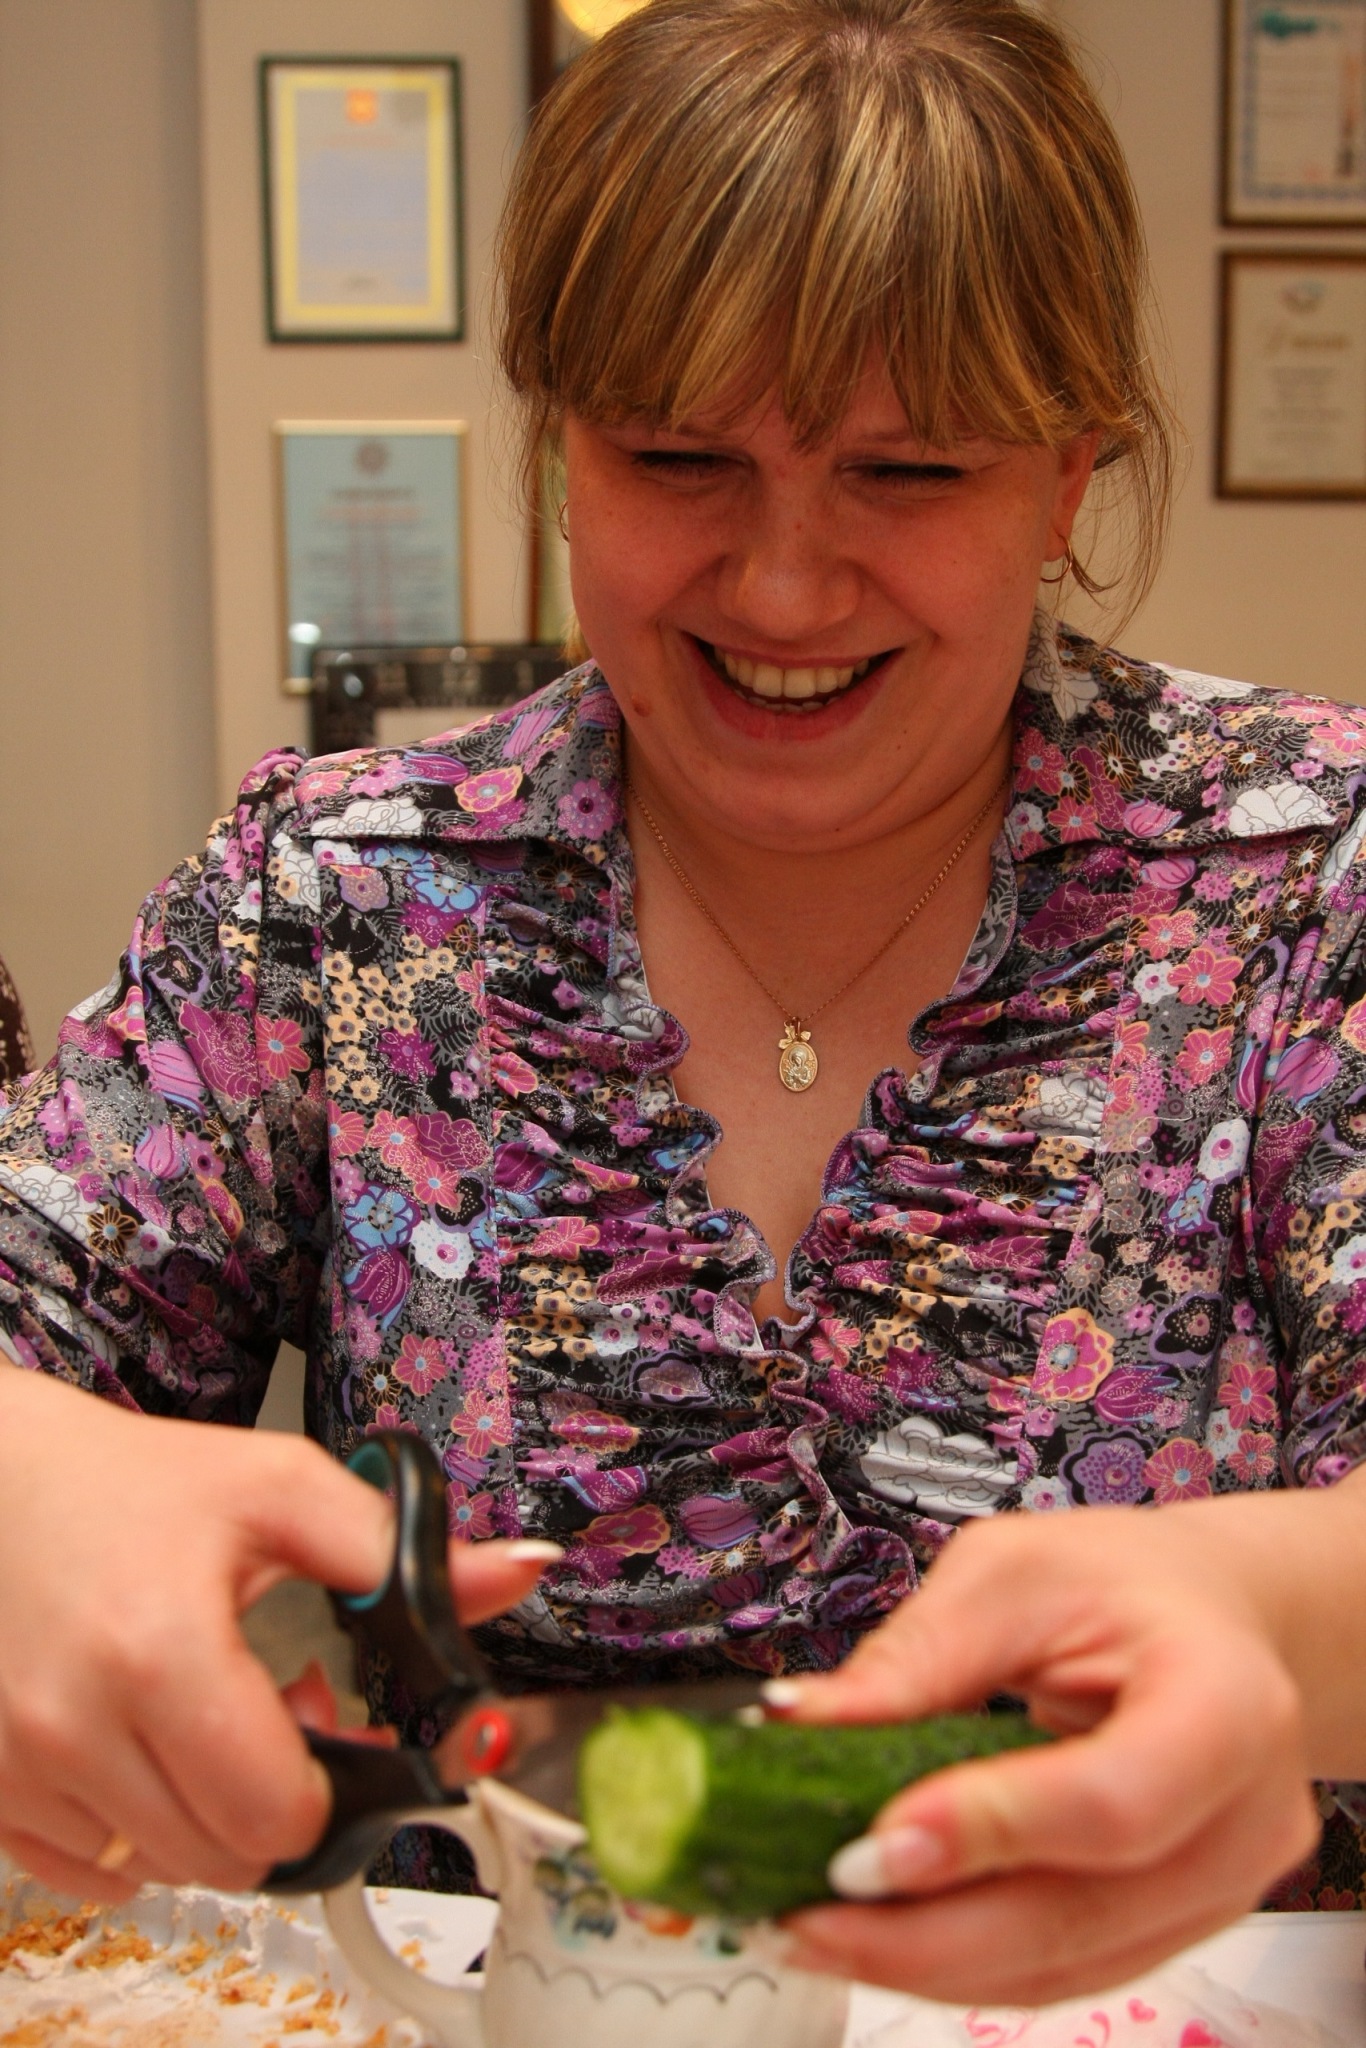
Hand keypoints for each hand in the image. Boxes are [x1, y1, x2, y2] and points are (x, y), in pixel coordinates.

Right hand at [0, 1369, 554, 1901]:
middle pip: (229, 1858)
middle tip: (291, 1713)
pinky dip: (142, 1831)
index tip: (350, 1729)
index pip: (275, 1812)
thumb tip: (522, 1571)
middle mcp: (77, 1728)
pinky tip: (156, 1749)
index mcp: (159, 1652)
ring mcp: (22, 1772)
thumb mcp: (277, 1487)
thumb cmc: (135, 1483)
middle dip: (284, 1800)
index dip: (337, 1783)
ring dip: (212, 1815)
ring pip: (164, 1871)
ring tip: (221, 1718)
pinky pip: (94, 1873)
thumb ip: (401, 1547)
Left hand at [768, 1499, 1326, 2005]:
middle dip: (926, 1933)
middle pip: (1082, 1915)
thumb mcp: (1012, 1574)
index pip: (1115, 1800)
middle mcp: (1242, 1818)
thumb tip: (801, 1720)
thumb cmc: (1123, 1583)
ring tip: (815, 1930)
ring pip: (1064, 1964)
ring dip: (926, 1965)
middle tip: (806, 1913)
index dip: (992, 1832)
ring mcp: (1218, 1890)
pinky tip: (879, 1938)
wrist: (1214, 1622)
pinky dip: (961, 1965)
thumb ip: (916, 1654)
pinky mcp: (1174, 1926)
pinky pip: (1063, 1969)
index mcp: (1225, 1701)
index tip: (874, 1844)